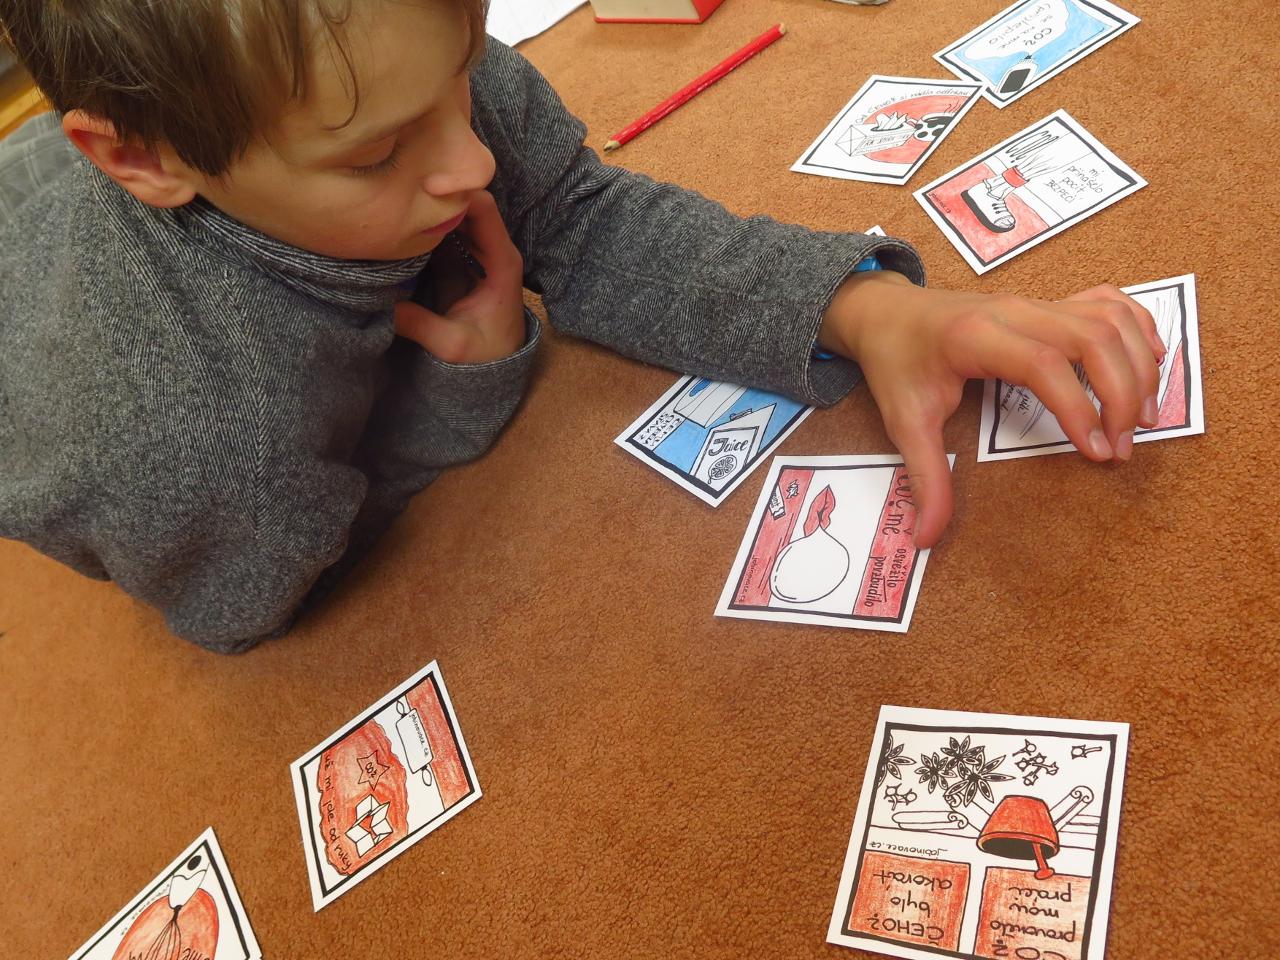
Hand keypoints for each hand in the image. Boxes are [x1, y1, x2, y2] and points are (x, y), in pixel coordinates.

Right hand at [393, 190, 524, 363]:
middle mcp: (491, 248)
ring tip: (392, 203)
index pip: (484, 208)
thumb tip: (383, 306)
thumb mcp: (454, 346)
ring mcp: (473, 251)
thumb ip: (422, 325)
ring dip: (425, 208)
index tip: (421, 189)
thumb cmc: (486, 357)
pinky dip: (420, 225)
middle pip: (464, 202)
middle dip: (434, 195)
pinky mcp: (457, 259)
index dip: (456, 191)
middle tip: (397, 192)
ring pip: (450, 213)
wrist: (495, 367)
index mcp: (502, 261)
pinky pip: (438, 231)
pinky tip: (395, 224)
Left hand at [818, 272, 1165, 547]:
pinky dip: (1137, 326)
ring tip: (1144, 417)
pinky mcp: (1047, 304)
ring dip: (1138, 365)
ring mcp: (1034, 303)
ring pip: (1107, 320)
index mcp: (975, 337)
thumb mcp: (903, 422)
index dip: (1078, 408)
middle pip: (1091, 337)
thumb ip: (924, 478)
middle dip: (1122, 392)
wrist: (887, 313)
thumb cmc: (897, 363)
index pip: (1044, 364)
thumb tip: (925, 538)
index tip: (1097, 452)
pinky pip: (1106, 302)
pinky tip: (1151, 360)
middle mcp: (1013, 311)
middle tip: (1124, 447)